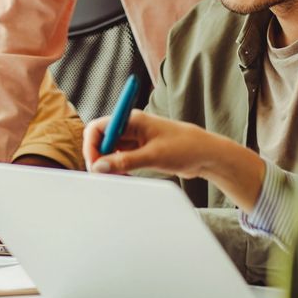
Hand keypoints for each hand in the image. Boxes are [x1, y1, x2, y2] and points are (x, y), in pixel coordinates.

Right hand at [83, 111, 211, 178]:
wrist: (205, 154)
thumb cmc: (184, 147)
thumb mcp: (153, 156)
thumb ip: (125, 161)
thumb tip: (100, 166)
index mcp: (132, 120)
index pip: (99, 127)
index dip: (92, 145)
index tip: (94, 165)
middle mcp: (130, 127)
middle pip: (102, 139)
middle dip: (98, 156)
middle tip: (102, 175)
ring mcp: (135, 139)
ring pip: (110, 150)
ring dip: (108, 164)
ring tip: (115, 177)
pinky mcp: (140, 150)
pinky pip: (120, 158)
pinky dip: (118, 167)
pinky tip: (123, 176)